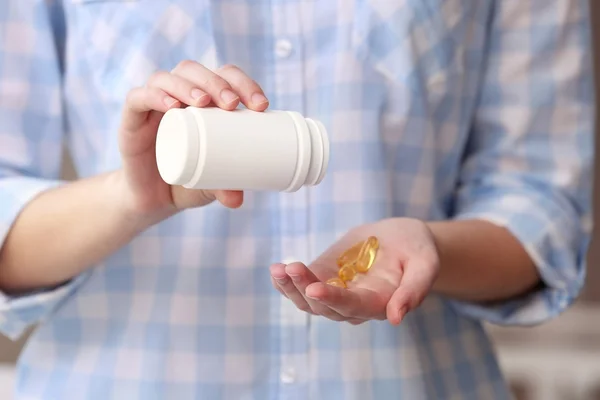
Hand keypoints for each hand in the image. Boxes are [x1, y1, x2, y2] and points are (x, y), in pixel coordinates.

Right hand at [117, 62, 269, 218]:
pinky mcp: (132, 120)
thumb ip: (224, 187)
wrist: (151, 198)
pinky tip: (172, 106)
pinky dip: (154, 96)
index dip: (243, 83)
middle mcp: (178, 96)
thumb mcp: (211, 184)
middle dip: (216, 82)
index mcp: (204, 102)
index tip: (261, 106)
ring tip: (205, 102)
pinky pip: (138, 98)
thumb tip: (238, 201)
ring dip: (188, 85)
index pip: (224, 77)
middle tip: (232, 104)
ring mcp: (153, 105)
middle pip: (195, 71)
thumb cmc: (188, 181)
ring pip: (167, 78)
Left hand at [270, 218, 439, 324]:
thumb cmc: (417, 249)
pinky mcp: (324, 279)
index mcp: (380, 304)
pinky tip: (276, 271)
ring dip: (291, 287)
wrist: (402, 239)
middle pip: (325, 307)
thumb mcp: (425, 263)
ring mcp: (336, 294)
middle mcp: (354, 305)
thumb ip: (414, 289)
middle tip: (290, 268)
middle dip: (305, 288)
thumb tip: (396, 318)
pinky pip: (302, 288)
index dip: (333, 299)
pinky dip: (286, 282)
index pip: (353, 306)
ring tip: (277, 269)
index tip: (314, 288)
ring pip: (309, 301)